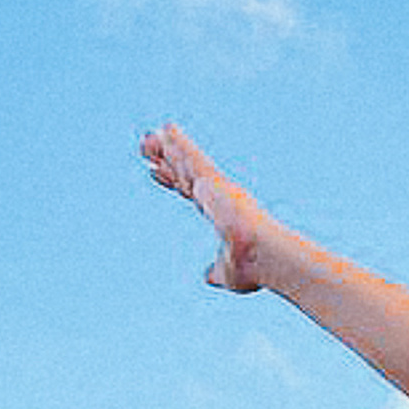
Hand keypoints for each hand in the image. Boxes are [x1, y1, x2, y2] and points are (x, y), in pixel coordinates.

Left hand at [141, 124, 279, 294]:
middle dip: (166, 160)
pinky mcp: (215, 181)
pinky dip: (180, 144)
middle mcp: (220, 197)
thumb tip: (208, 278)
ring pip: (187, 163)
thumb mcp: (226, 273)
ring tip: (147, 136)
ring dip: (168, 148)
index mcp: (221, 215)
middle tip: (146, 145)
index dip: (172, 180)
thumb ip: (216, 272)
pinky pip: (193, 159)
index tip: (154, 171)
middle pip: (184, 174)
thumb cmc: (251, 267)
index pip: (190, 193)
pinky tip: (166, 130)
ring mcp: (217, 187)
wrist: (262, 257)